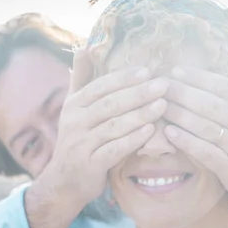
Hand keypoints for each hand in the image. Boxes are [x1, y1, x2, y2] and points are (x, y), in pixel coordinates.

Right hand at [39, 49, 168, 207]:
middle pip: (110, 104)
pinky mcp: (90, 164)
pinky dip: (132, 140)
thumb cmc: (76, 140)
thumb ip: (81, 79)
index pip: (101, 86)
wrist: (64, 180)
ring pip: (114, 126)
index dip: (124, 78)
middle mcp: (75, 122)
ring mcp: (81, 144)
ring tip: (162, 105)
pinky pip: (114, 149)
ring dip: (140, 115)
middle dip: (138, 93)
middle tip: (163, 86)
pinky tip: (150, 132)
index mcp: (74, 105)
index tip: (148, 70)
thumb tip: (83, 47)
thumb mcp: (74, 108)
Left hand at [163, 51, 227, 207]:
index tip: (177, 70)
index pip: (226, 87)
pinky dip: (186, 142)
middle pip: (211, 105)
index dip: (199, 78)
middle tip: (161, 85)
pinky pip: (205, 152)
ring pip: (205, 127)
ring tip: (159, 106)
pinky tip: (169, 133)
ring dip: (179, 115)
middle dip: (183, 93)